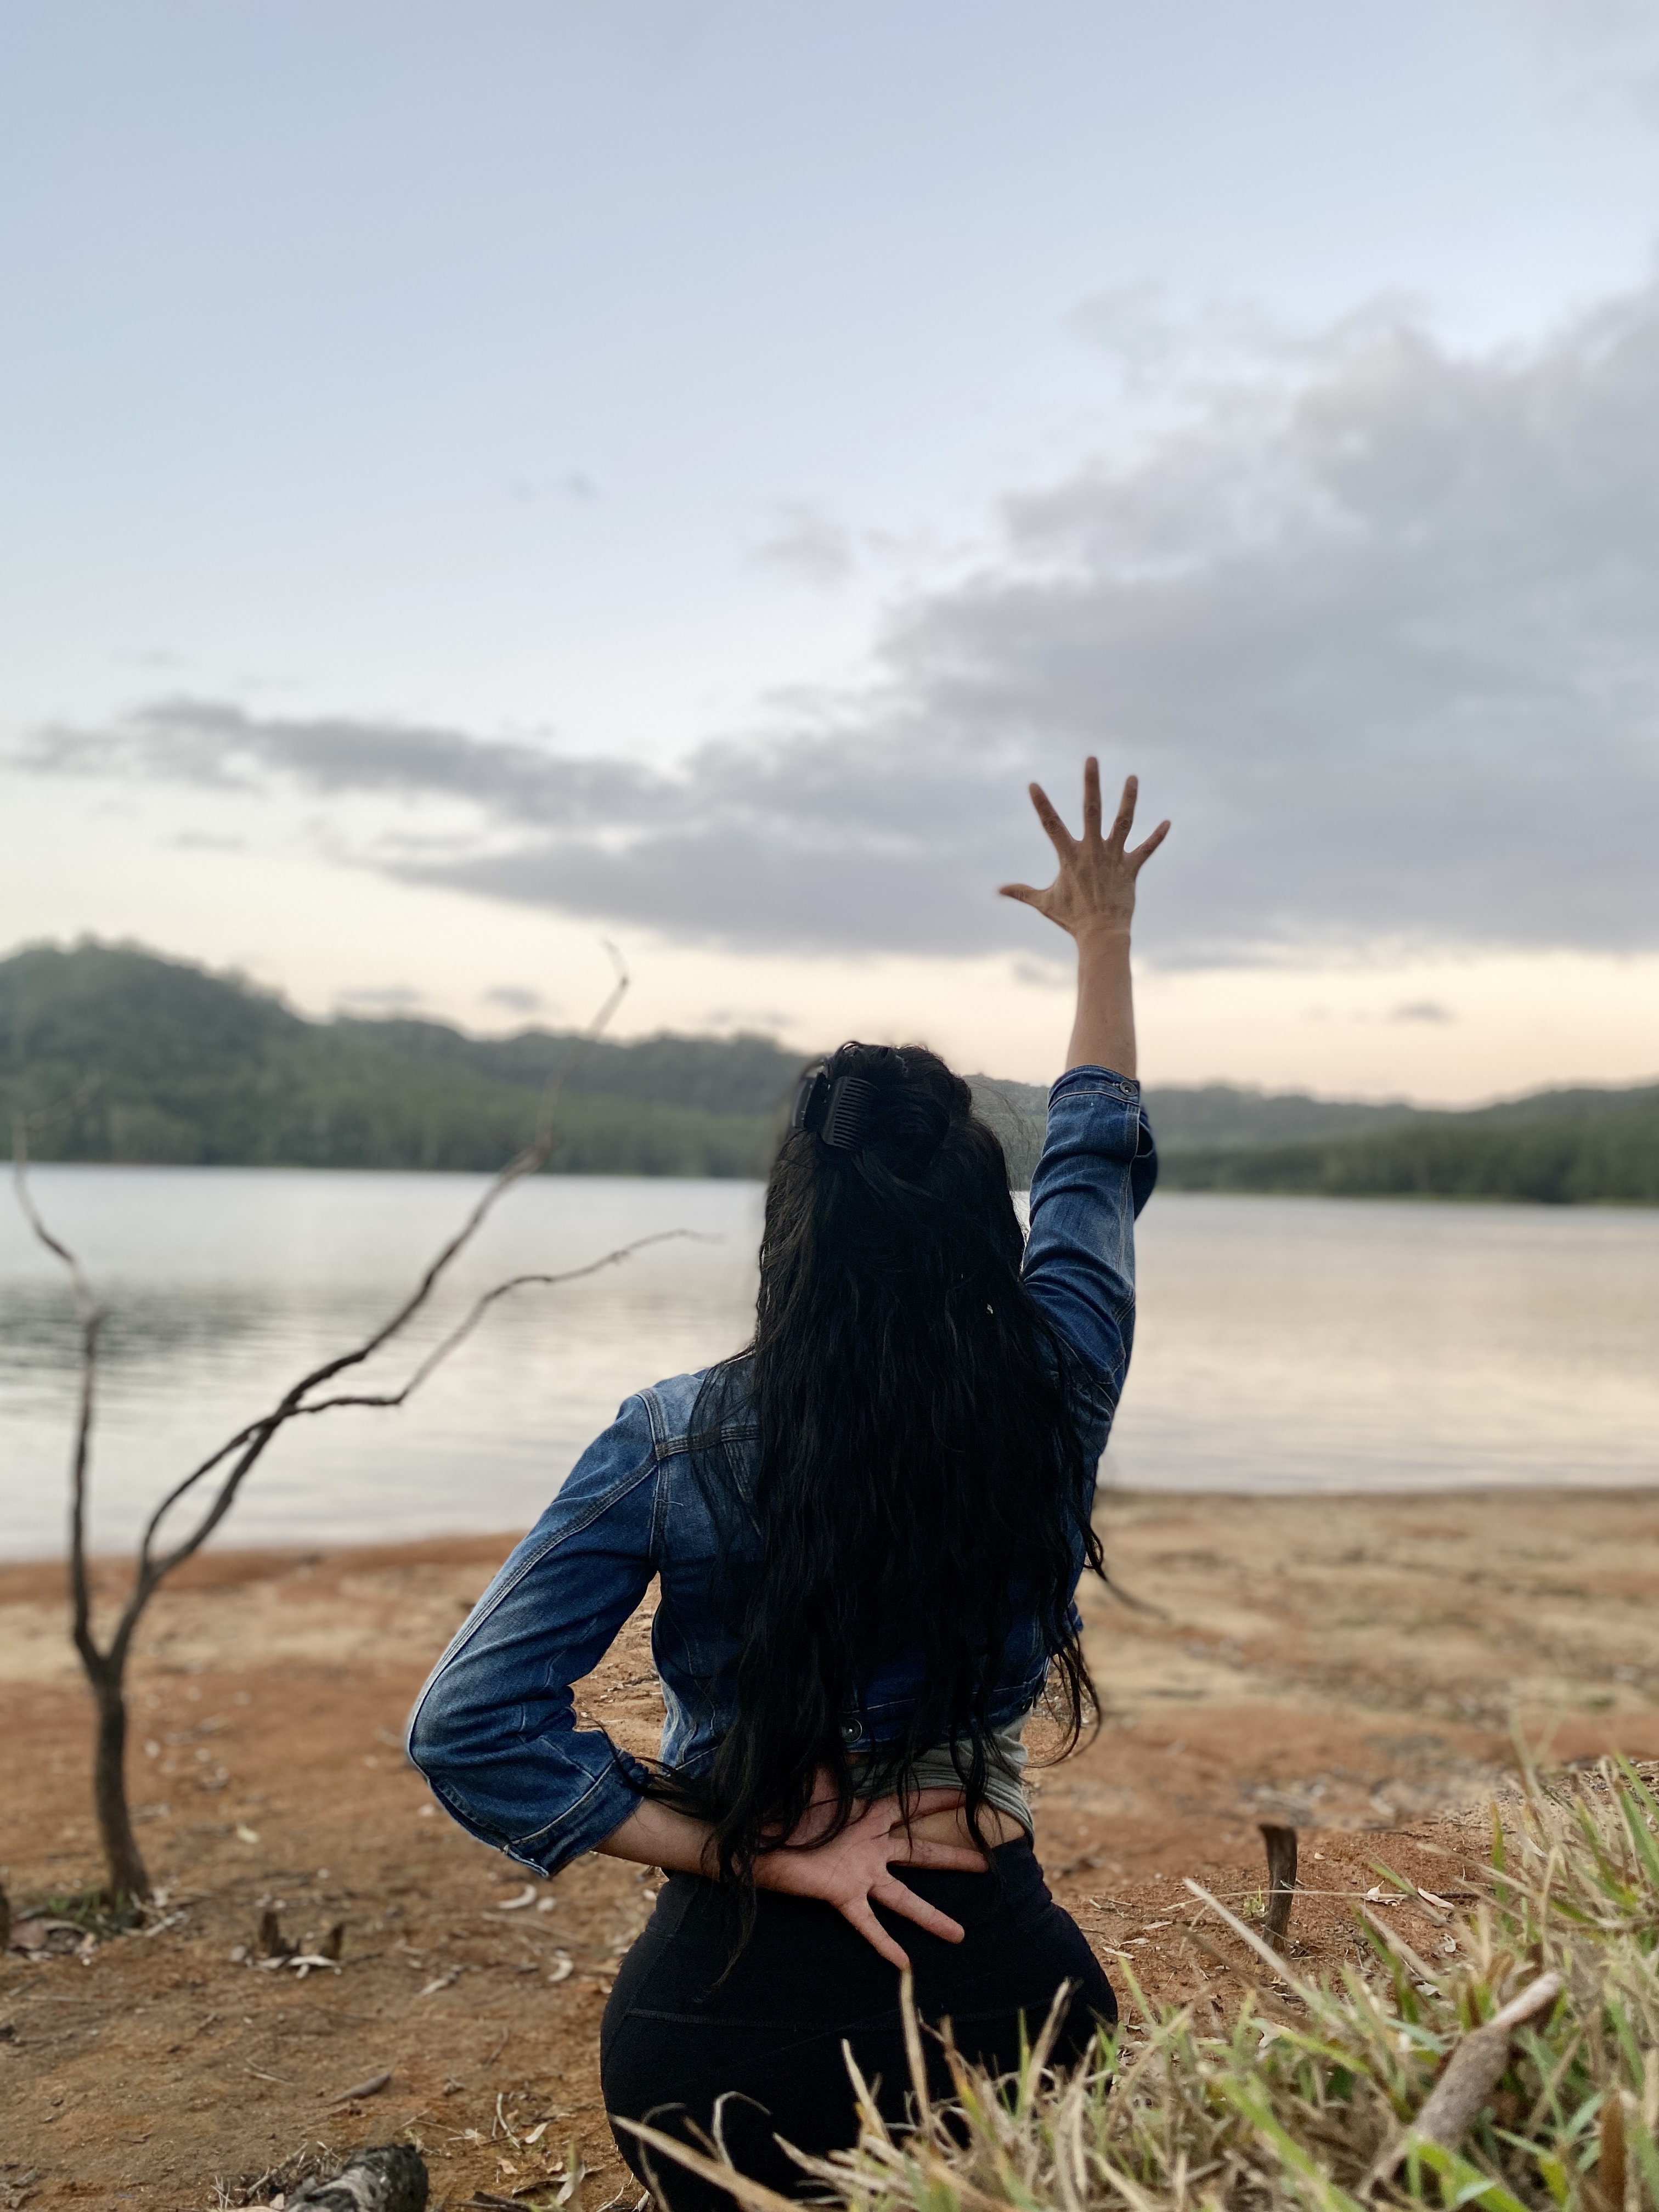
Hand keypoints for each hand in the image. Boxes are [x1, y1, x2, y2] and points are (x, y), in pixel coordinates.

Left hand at [752, 1776, 988, 1969]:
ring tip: (960, 1934)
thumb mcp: (818, 1772)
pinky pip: (866, 1922)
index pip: (914, 1803)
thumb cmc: (782, 1801)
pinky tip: (904, 1964)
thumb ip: (843, 1761)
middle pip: (921, 1852)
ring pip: (903, 1897)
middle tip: (986, 1864)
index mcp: (869, 1813)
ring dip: (931, 1916)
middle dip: (954, 1859)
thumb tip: (862, 1739)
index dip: (943, 1797)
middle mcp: (871, 1846)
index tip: (973, 1792)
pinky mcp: (841, 1893)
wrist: (751, 1831)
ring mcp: (859, 1873)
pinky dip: (884, 1943)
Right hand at [999, 758, 1168, 943]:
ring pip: (1123, 822)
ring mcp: (1113, 857)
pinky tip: (1168, 823)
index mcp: (1069, 856)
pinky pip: (1146, 850)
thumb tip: (998, 890)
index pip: (1051, 825)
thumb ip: (1021, 892)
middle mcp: (1092, 851)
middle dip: (1091, 784)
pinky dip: (1157, 837)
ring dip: (1129, 799)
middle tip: (1092, 759)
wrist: (1101, 934)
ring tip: (1133, 778)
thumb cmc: (1071, 919)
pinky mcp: (1131, 868)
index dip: (1041, 805)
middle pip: (1091, 810)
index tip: (1033, 785)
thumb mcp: (1043, 903)